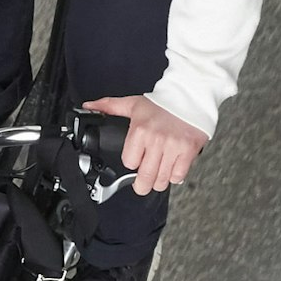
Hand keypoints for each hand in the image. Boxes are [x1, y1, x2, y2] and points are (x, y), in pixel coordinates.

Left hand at [80, 95, 206, 194]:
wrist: (191, 96)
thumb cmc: (163, 103)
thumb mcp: (133, 103)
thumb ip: (109, 106)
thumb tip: (89, 107)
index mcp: (140, 131)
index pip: (129, 162)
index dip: (131, 163)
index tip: (135, 161)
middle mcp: (156, 140)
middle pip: (144, 178)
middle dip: (141, 185)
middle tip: (142, 183)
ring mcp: (173, 147)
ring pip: (162, 180)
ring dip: (158, 181)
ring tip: (157, 175)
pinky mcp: (188, 151)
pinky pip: (178, 176)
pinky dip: (174, 176)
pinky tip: (172, 169)